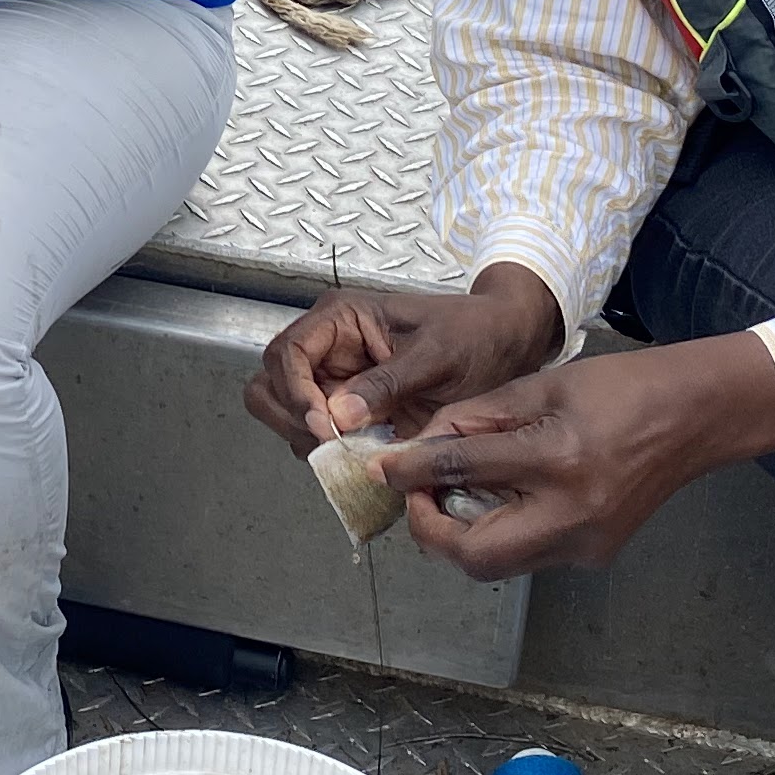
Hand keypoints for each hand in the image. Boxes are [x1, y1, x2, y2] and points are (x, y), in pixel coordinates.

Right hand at [245, 265, 564, 449]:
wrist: (504, 344)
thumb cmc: (474, 334)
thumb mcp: (437, 355)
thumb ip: (387, 383)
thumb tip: (337, 415)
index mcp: (341, 318)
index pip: (287, 353)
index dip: (296, 393)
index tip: (325, 426)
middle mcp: (327, 347)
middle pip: (270, 384)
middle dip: (292, 419)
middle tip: (332, 444)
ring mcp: (334, 379)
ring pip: (284, 413)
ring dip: (307, 439)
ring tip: (352, 451)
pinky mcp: (347, 409)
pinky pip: (316, 434)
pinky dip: (328, 452)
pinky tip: (363, 456)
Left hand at [375, 332, 774, 579]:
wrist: (693, 417)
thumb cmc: (618, 388)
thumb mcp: (541, 386)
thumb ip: (478, 418)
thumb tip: (424, 445)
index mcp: (557, 460)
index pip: (461, 472)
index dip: (411, 471)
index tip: (383, 468)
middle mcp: (572, 515)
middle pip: (474, 556)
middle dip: (432, 531)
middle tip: (417, 496)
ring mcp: (586, 545)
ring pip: (497, 564)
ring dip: (461, 536)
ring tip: (451, 494)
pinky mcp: (594, 555)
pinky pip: (527, 556)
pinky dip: (498, 533)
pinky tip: (498, 500)